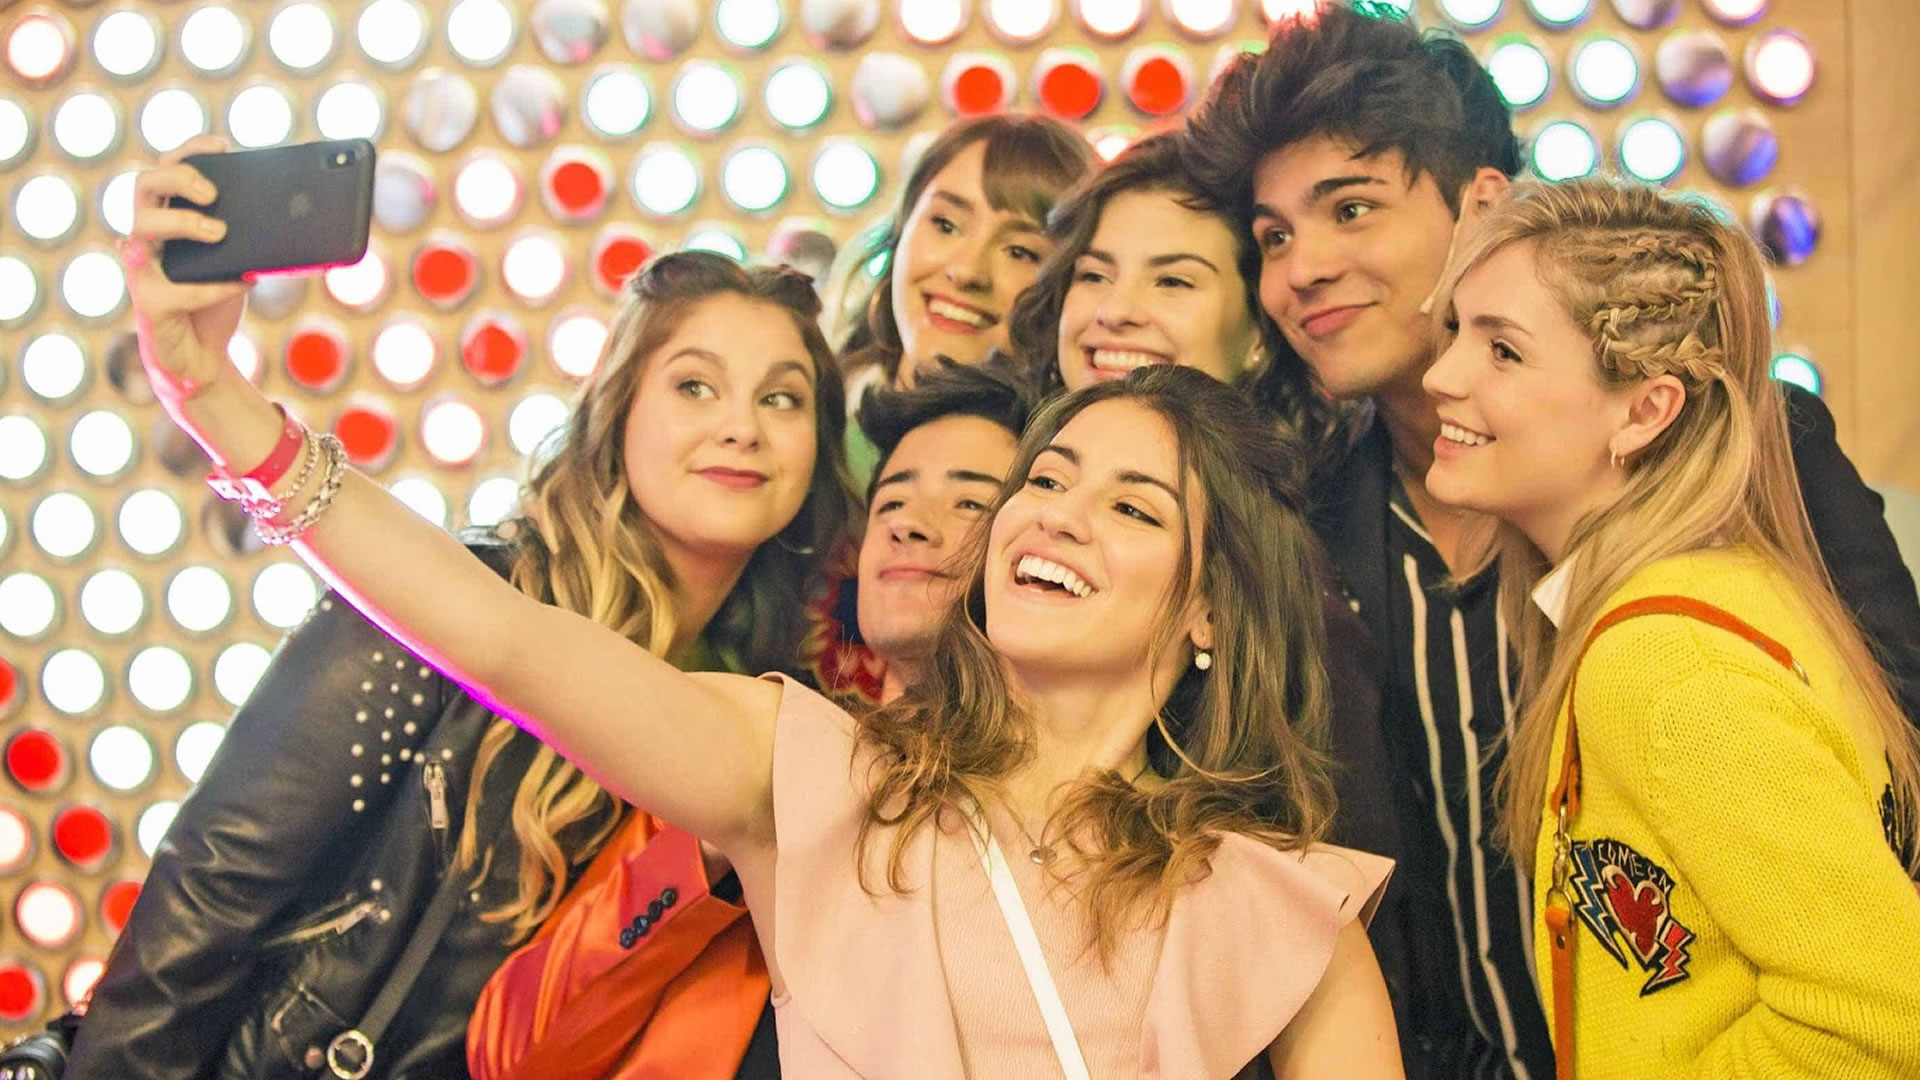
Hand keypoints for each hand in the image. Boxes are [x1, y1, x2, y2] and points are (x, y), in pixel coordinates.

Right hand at [120, 135, 249, 409]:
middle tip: (215, 194)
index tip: (223, 144)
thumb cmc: (218, 300)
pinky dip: (212, 287)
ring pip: (142, 229)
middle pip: (144, 184)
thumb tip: (300, 214)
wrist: (202, 358)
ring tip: (220, 232)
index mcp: (169, 219)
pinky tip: (241, 284)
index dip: (190, 150)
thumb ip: (255, 237)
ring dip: (183, 223)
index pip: (167, 169)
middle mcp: (148, 238)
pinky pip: (175, 290)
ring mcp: (143, 270)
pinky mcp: (150, 305)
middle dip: (179, 178)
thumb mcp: (242, 260)